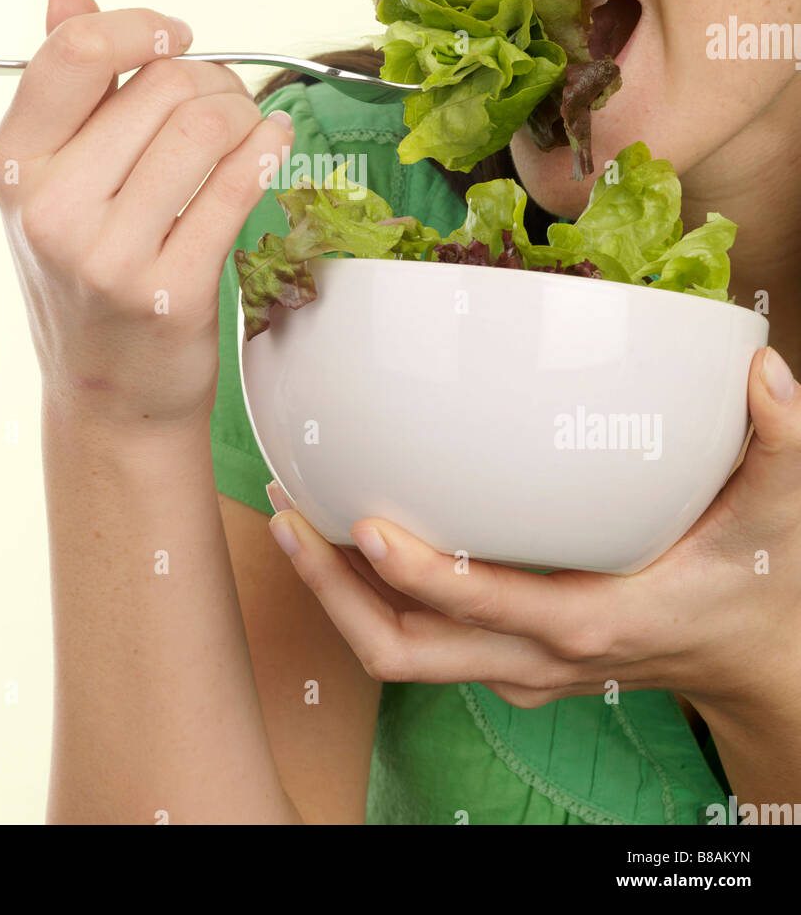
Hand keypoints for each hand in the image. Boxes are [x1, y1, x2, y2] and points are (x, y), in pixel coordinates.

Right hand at [0, 0, 293, 430]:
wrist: (110, 396)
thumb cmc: (87, 275)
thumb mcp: (53, 183)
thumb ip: (63, 87)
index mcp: (15, 166)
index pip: (73, 53)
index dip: (139, 25)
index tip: (175, 35)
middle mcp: (52, 209)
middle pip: (160, 83)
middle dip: (211, 77)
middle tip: (224, 102)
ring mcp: (110, 256)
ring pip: (207, 125)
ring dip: (246, 113)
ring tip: (248, 128)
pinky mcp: (173, 290)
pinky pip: (240, 185)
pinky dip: (270, 149)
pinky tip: (275, 144)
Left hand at [266, 346, 800, 712]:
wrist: (754, 659)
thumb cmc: (756, 583)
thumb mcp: (779, 511)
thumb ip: (780, 441)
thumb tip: (766, 370)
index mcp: (592, 620)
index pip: (486, 609)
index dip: (419, 574)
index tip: (361, 520)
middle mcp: (536, 655)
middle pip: (407, 651)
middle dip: (333, 593)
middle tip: (284, 513)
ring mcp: (514, 664)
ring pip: (399, 651)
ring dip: (336, 593)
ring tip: (289, 514)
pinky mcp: (504, 656)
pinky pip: (419, 638)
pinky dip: (369, 593)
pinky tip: (342, 527)